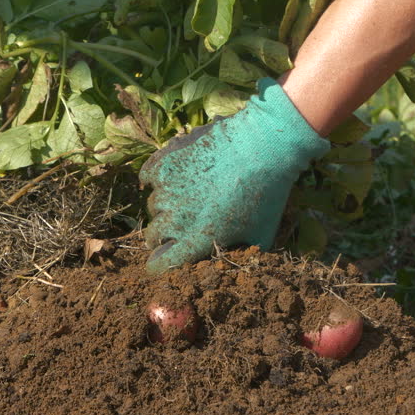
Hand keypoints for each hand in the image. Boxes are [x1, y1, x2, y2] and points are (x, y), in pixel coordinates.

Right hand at [139, 78, 329, 273]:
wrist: (262, 149)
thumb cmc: (267, 194)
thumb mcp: (261, 235)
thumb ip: (242, 254)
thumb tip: (234, 264)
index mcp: (196, 241)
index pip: (160, 264)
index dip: (159, 265)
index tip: (161, 260)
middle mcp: (177, 220)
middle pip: (152, 236)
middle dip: (159, 237)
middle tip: (173, 228)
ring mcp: (168, 192)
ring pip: (153, 205)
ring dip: (163, 206)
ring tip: (181, 198)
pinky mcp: (165, 165)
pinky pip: (147, 177)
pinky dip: (155, 179)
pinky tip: (167, 178)